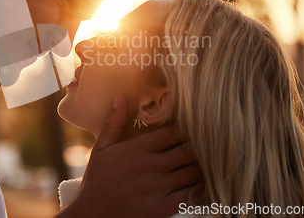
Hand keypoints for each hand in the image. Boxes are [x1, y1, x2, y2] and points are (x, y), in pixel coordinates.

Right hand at [56, 95, 201, 217]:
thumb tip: (120, 96)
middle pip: (187, 150)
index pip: (171, 132)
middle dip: (198, 144)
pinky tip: (206, 182)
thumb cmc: (97, 180)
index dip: (185, 127)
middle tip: (208, 140)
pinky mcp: (164, 207)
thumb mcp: (100, 149)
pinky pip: (192, 195)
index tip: (191, 125)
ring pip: (193, 171)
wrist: (93, 215)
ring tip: (210, 158)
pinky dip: (202, 187)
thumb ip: (113, 123)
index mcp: (136, 149)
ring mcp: (159, 188)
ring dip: (202, 164)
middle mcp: (151, 166)